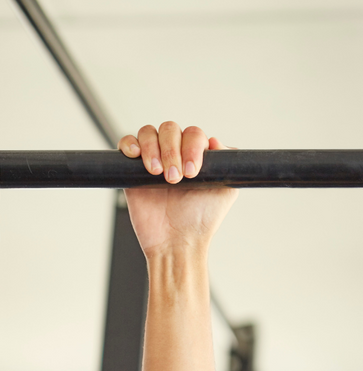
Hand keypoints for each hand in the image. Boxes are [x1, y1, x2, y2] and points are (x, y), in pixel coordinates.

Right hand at [117, 122, 237, 257]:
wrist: (176, 241)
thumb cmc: (201, 219)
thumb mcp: (225, 190)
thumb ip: (225, 163)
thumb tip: (215, 141)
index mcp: (197, 155)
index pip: (193, 134)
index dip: (192, 147)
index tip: (192, 172)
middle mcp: (175, 153)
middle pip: (170, 129)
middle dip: (172, 150)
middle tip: (174, 178)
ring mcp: (153, 159)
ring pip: (149, 133)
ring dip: (153, 149)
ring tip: (157, 173)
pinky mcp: (131, 170)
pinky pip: (127, 143)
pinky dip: (130, 144)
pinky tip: (136, 156)